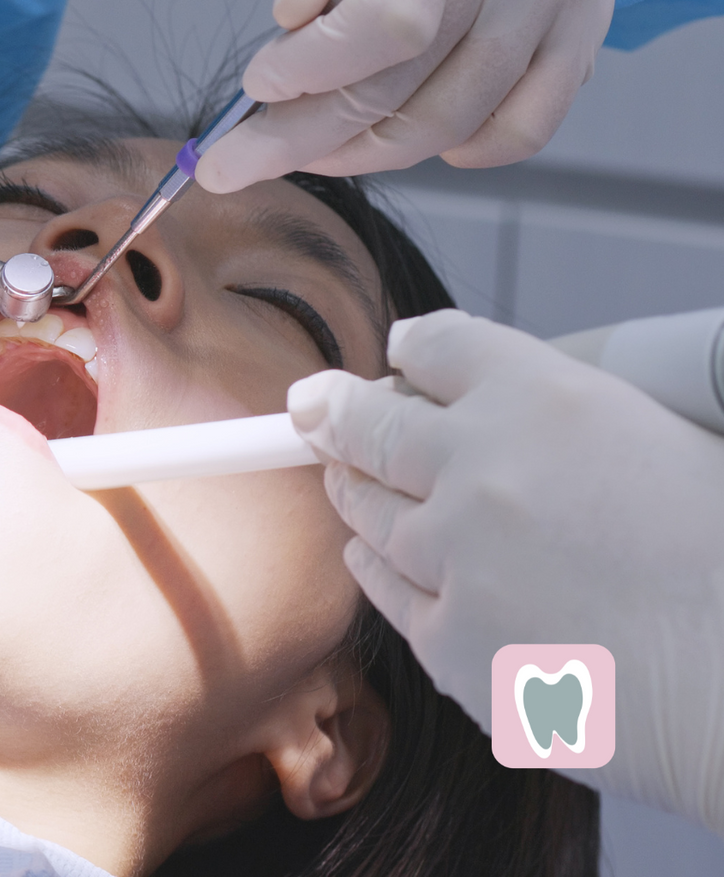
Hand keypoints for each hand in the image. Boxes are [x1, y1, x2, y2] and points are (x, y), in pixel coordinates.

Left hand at [198, 0, 645, 190]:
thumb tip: (292, 17)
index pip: (392, 17)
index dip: (317, 67)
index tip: (256, 85)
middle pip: (408, 83)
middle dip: (305, 137)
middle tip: (235, 162)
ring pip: (455, 119)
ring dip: (365, 153)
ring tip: (307, 147)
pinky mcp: (585, 32)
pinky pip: (524, 127)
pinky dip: (457, 151)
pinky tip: (403, 135)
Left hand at [288, 310, 723, 832]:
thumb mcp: (670, 440)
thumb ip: (570, 418)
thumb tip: (513, 411)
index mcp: (547, 399)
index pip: (439, 347)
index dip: (414, 352)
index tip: (398, 357)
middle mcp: (482, 466)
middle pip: (371, 423)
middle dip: (335, 411)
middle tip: (313, 407)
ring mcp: (453, 554)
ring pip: (367, 508)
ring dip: (356, 490)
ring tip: (345, 480)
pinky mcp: (444, 636)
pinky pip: (385, 589)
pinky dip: (378, 566)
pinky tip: (374, 555)